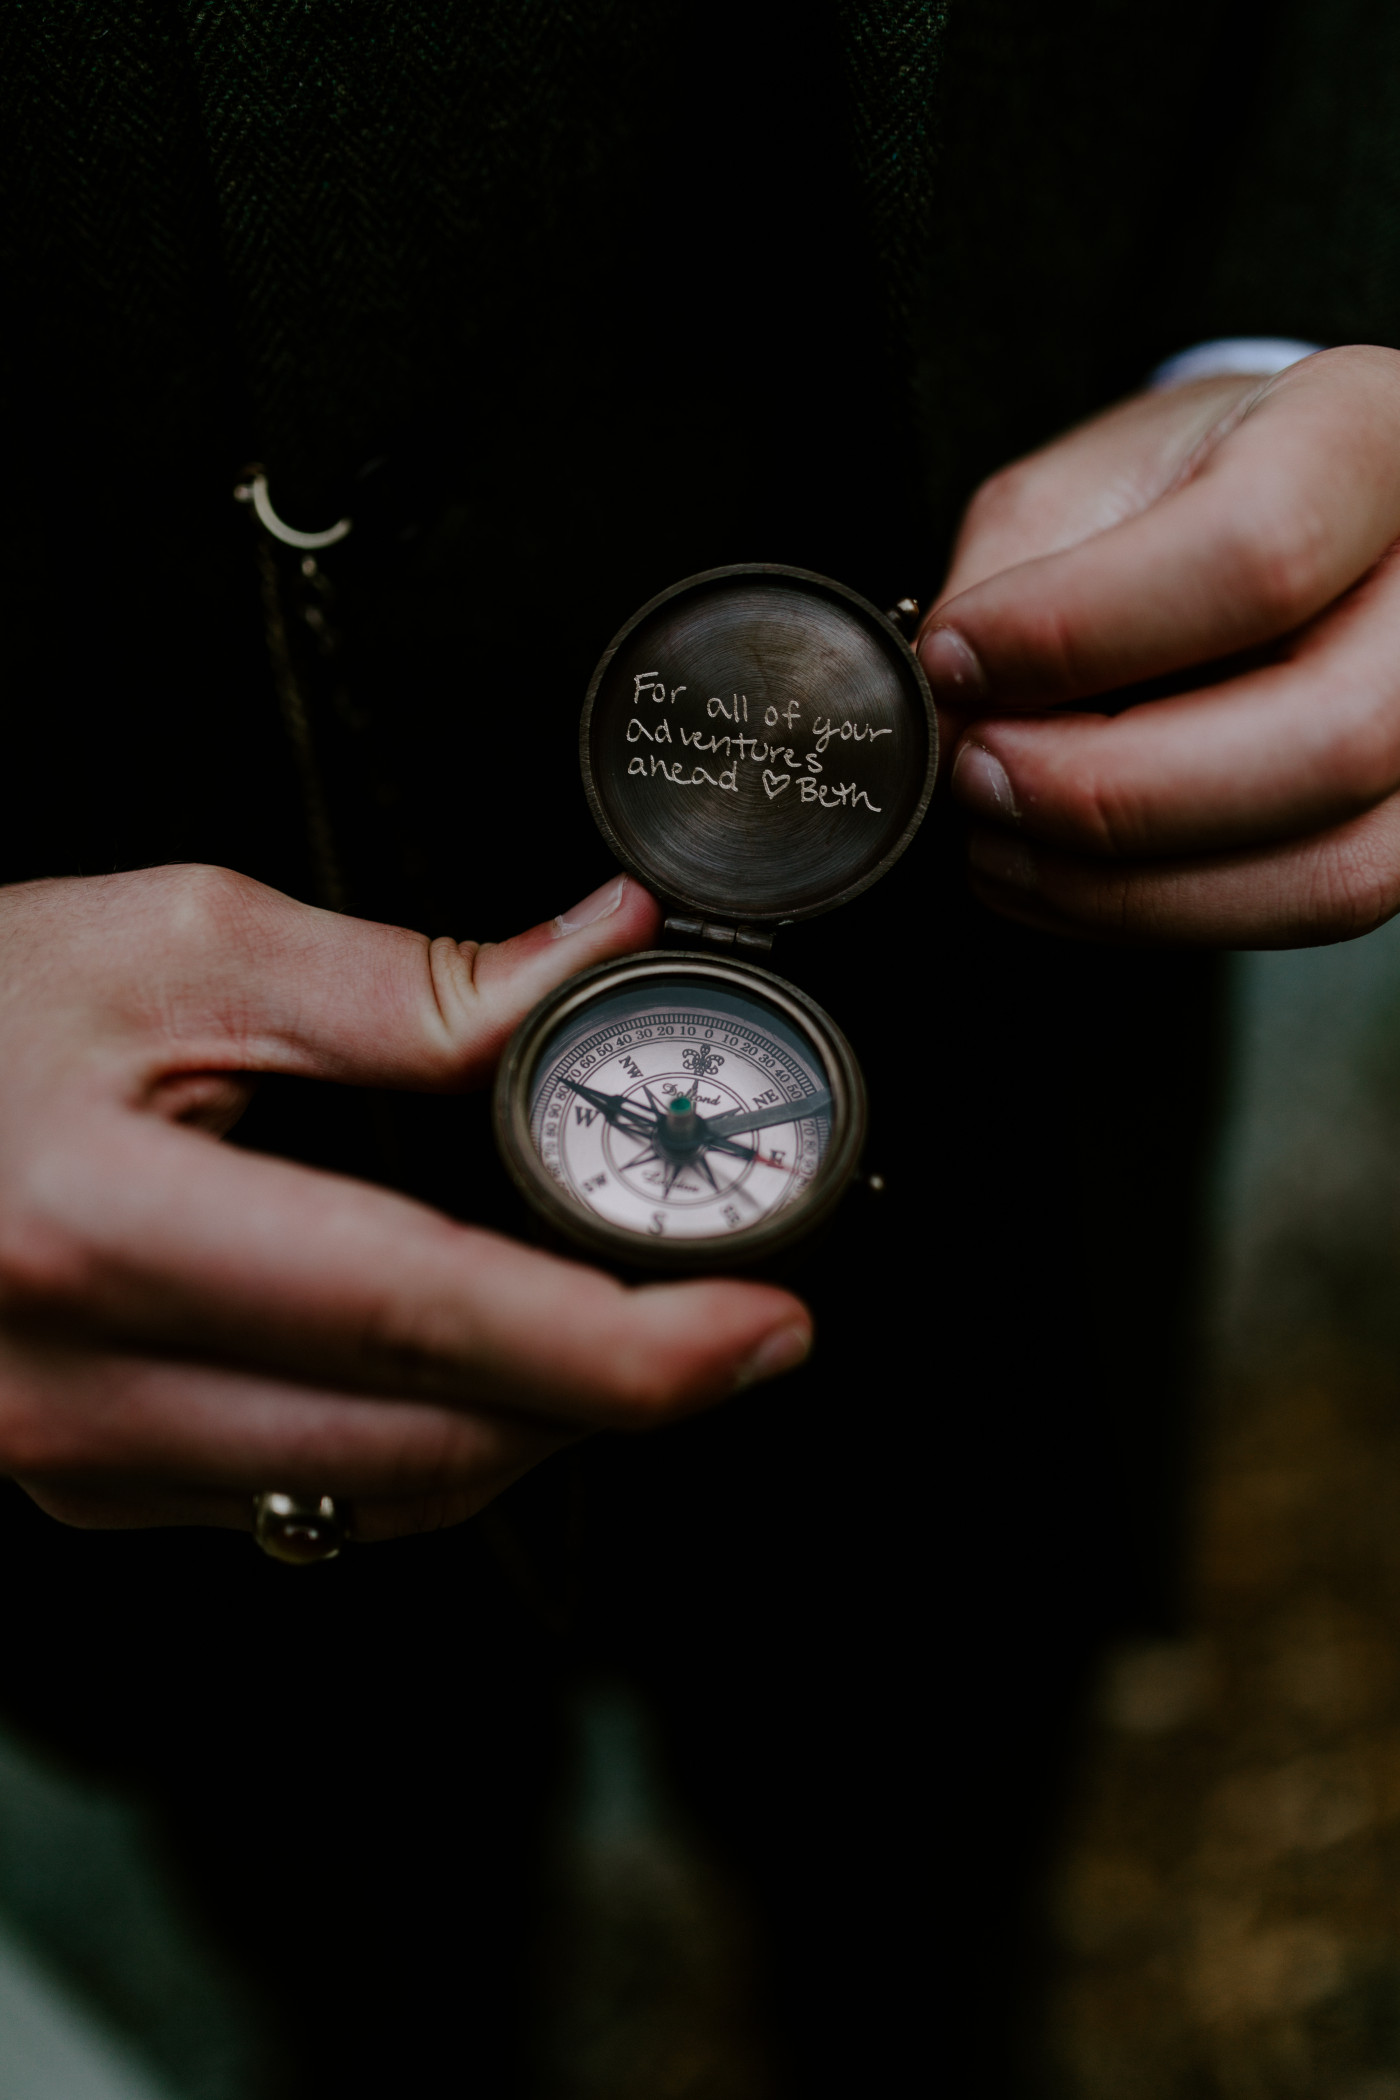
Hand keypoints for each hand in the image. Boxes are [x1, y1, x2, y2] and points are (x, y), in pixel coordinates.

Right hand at [0, 867, 810, 1539]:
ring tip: (616, 1315)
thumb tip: (596, 959)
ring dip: (534, 1421)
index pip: (419, 1321)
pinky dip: (432, 1438)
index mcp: (105, 1228)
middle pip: (431, 1447)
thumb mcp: (175, 943)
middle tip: (726, 1310)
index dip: (621, 1347)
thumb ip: (407, 982)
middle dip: (614, 1395)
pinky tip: (473, 1353)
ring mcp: (85, 1463)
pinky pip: (315, 1500)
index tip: (763, 1326)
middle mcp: (88, 1391)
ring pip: (388, 1496)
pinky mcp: (98, 1484)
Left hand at [917, 344, 1399, 944]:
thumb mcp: (1076, 490)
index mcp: (1369, 438)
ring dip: (1127, 886)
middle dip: (1109, 792)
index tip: (957, 657)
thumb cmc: (1178, 497)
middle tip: (979, 773)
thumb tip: (953, 726)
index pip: (1257, 553)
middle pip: (1326, 740)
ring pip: (1330, 867)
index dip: (1078, 632)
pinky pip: (1306, 909)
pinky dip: (1159, 915)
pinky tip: (1059, 874)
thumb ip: (1007, 587)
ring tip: (1001, 836)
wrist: (1273, 525)